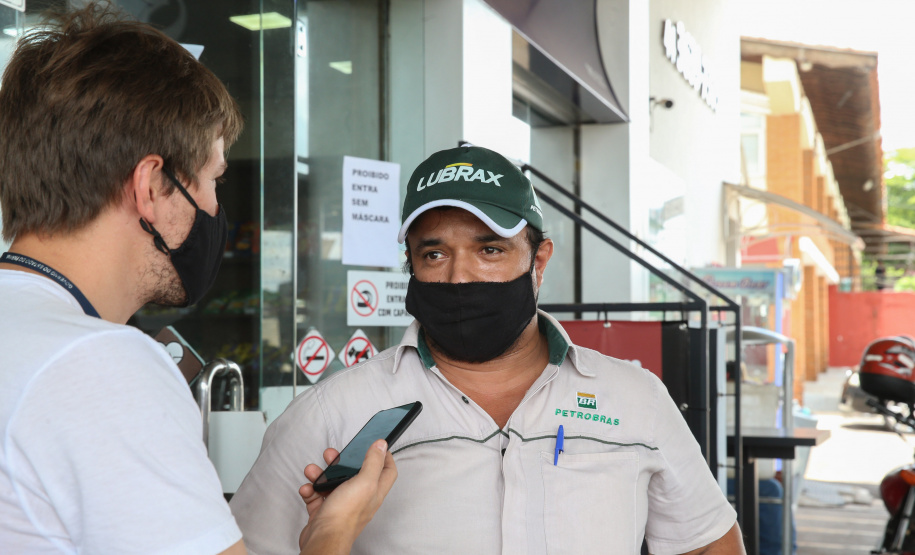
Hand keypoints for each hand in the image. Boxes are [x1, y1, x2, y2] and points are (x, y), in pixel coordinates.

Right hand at [297, 439, 396, 554]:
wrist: (322, 540)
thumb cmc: (344, 516)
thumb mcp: (364, 482)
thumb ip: (373, 462)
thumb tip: (382, 445)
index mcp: (374, 491)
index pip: (387, 471)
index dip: (384, 457)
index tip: (375, 446)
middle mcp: (360, 498)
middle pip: (355, 474)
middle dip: (342, 461)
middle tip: (333, 455)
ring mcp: (342, 505)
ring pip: (333, 483)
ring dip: (321, 474)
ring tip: (313, 471)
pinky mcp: (325, 512)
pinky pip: (317, 495)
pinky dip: (311, 490)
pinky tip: (308, 489)